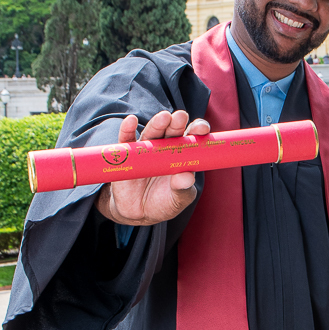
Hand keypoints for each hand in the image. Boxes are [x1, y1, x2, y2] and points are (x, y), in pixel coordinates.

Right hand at [96, 110, 209, 226]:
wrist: (138, 213)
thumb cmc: (164, 203)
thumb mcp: (177, 200)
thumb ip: (183, 190)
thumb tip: (187, 178)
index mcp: (182, 155)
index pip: (192, 138)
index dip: (197, 131)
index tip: (201, 129)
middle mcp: (165, 148)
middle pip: (173, 131)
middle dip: (177, 123)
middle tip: (180, 117)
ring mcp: (147, 149)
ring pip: (152, 132)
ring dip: (157, 124)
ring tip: (163, 118)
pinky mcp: (128, 154)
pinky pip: (127, 140)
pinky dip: (127, 129)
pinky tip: (131, 121)